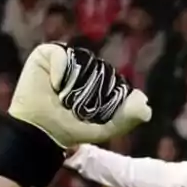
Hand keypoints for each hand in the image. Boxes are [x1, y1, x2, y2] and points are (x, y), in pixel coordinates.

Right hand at [11, 43, 150, 148]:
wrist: (41, 132)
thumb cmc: (70, 131)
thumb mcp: (107, 128)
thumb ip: (129, 116)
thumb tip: (145, 100)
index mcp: (96, 83)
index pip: (112, 78)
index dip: (106, 94)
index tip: (92, 112)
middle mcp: (81, 69)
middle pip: (99, 68)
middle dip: (90, 91)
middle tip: (75, 107)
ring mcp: (64, 60)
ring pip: (84, 61)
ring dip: (76, 83)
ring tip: (64, 98)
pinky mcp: (45, 55)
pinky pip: (62, 54)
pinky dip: (60, 72)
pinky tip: (55, 86)